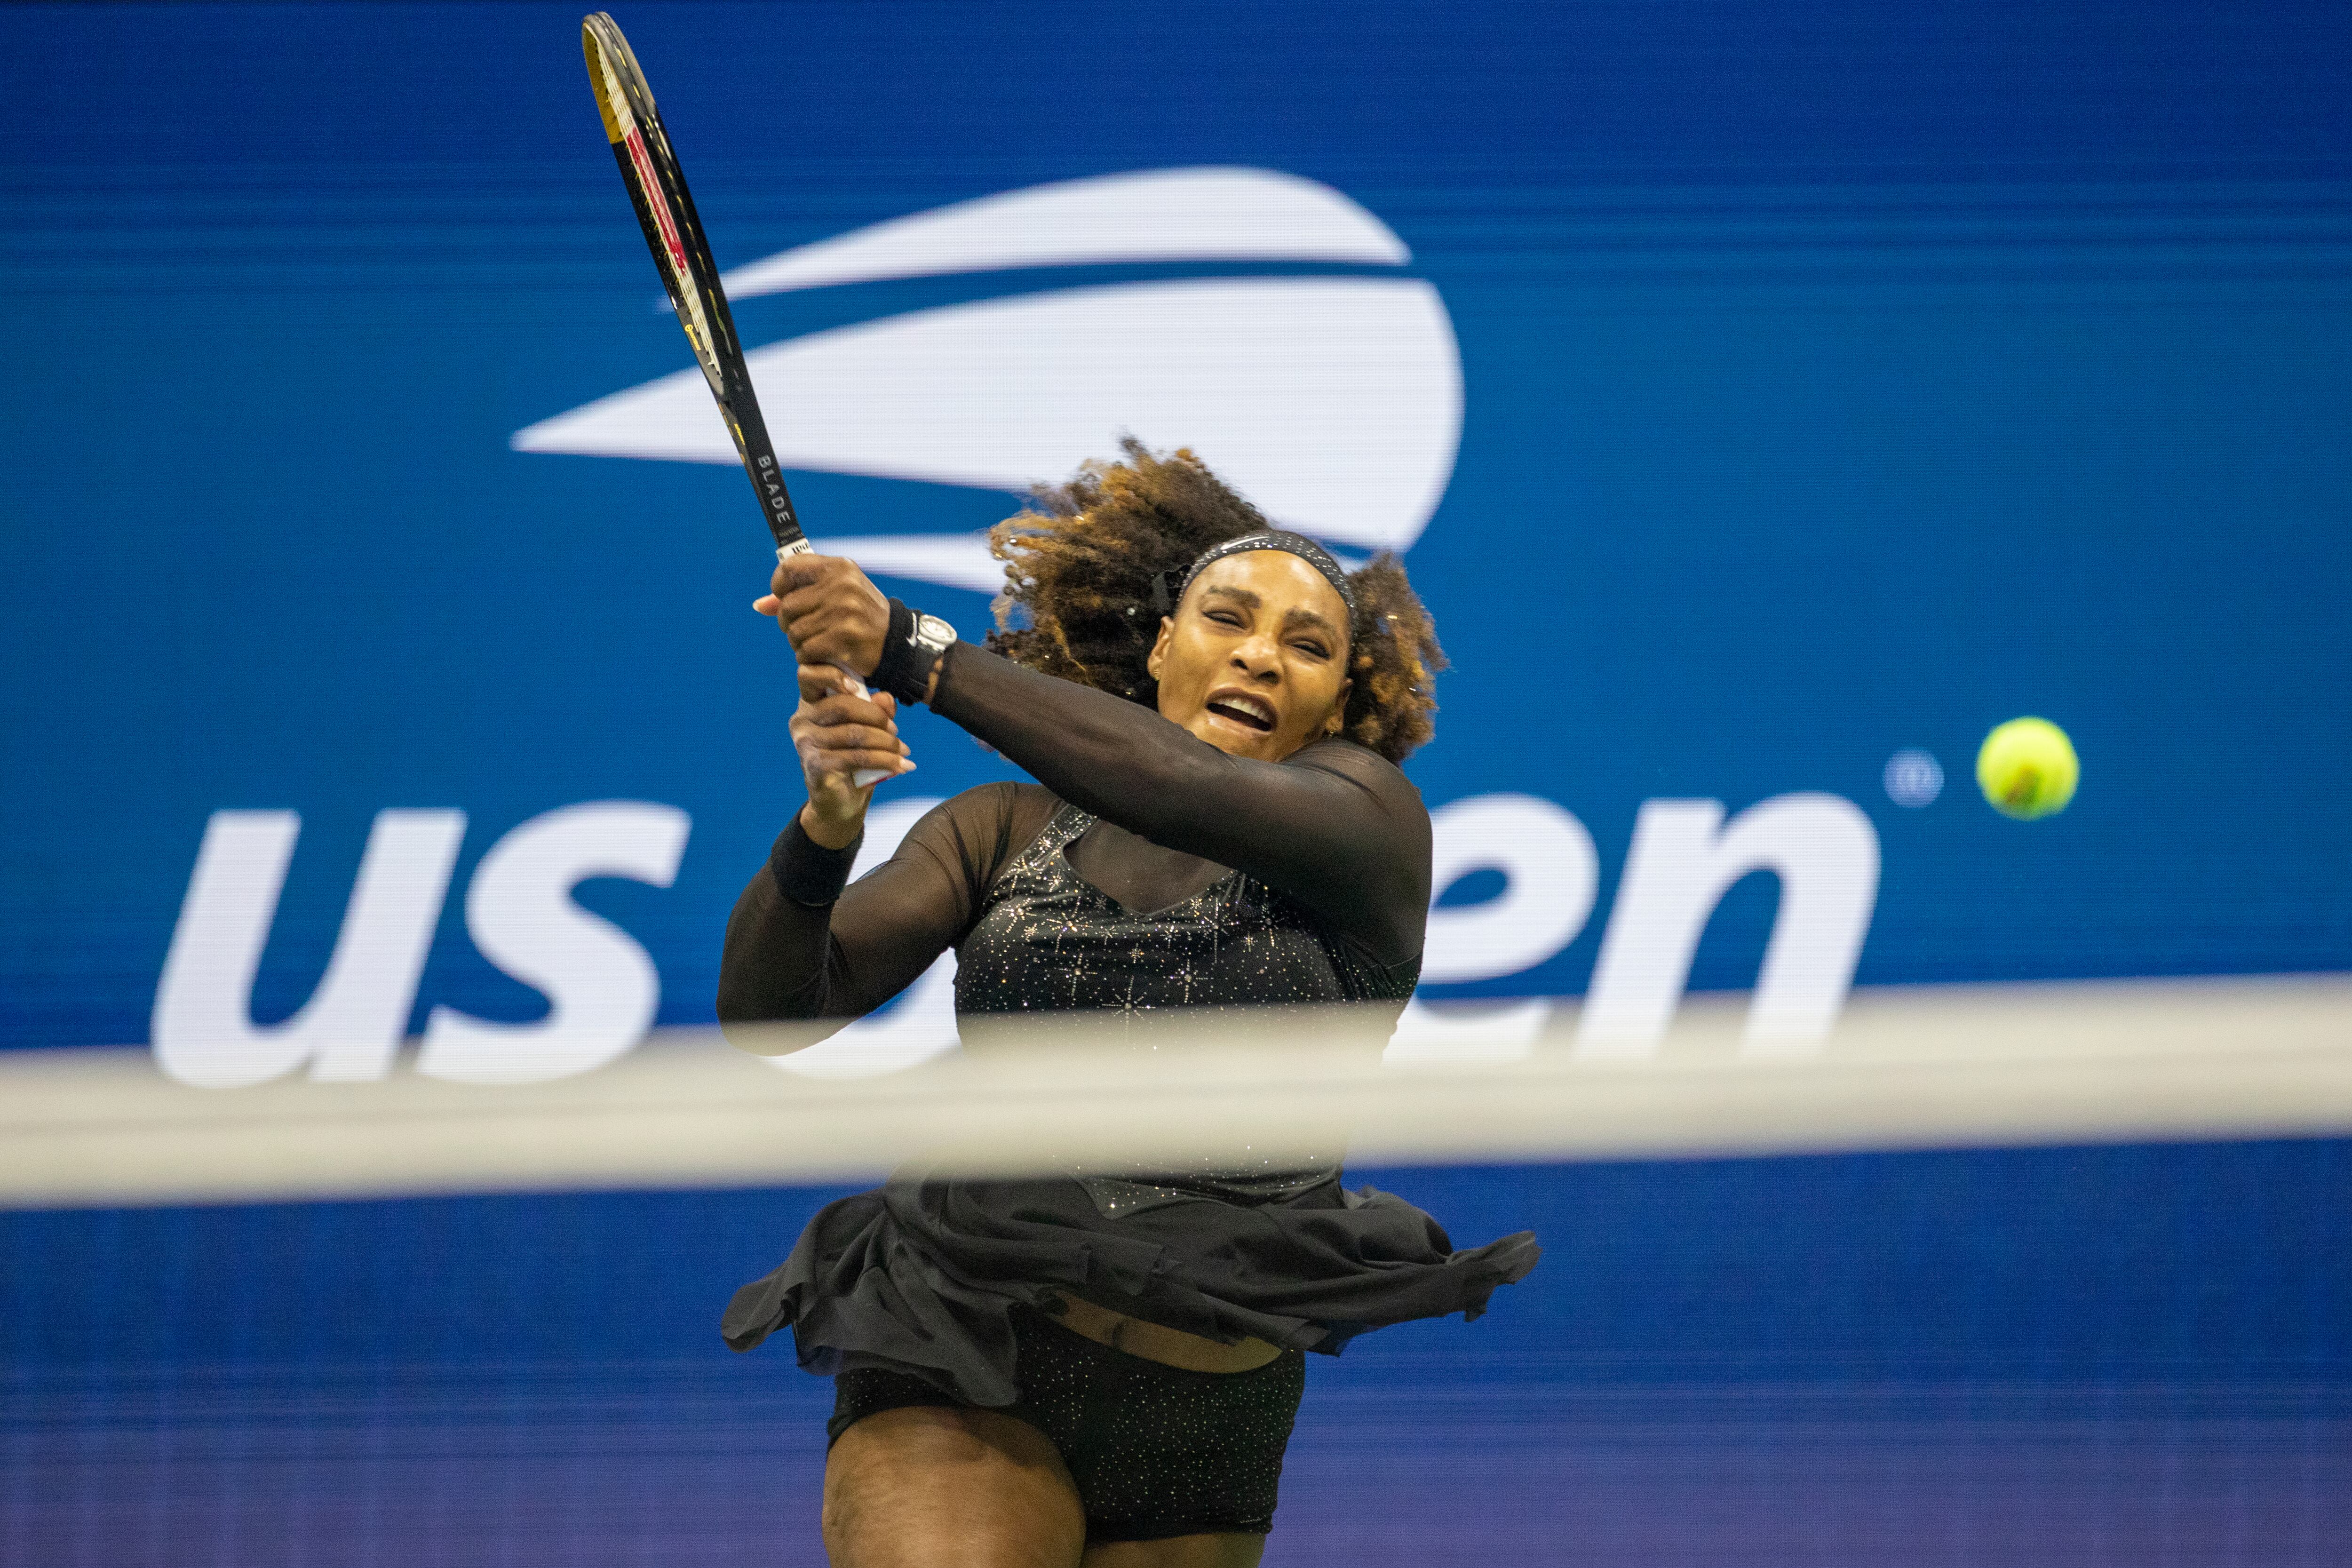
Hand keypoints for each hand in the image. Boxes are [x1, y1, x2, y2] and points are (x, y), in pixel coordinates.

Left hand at [756, 554, 889, 677]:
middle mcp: (842, 585)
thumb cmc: (860, 617)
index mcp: (839, 568)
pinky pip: (805, 650)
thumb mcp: (837, 594)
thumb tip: (760, 605)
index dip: (778, 585)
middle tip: (803, 629)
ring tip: (815, 642)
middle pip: (788, 605)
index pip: (790, 568)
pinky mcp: (843, 638)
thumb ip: (800, 594)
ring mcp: (843, 612)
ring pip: (794, 631)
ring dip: (798, 642)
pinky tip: (821, 655)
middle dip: (788, 622)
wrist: (896, 645)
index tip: (783, 597)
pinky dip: (808, 657)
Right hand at [791, 664, 913, 846]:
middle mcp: (802, 720)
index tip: (858, 686)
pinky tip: (899, 766)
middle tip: (896, 732)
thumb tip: (885, 698)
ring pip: (855, 733)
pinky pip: (857, 756)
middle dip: (878, 718)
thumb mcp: (866, 729)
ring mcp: (806, 743)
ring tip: (903, 752)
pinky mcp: (815, 765)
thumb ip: (875, 709)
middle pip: (843, 705)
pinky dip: (884, 761)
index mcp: (810, 703)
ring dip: (887, 743)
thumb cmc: (852, 758)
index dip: (833, 674)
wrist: (840, 802)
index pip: (810, 675)